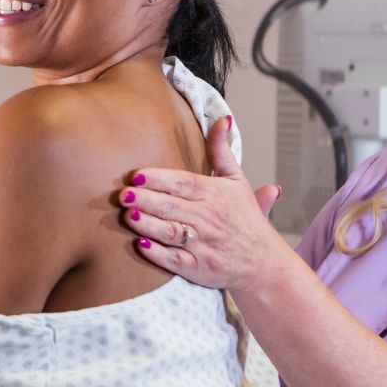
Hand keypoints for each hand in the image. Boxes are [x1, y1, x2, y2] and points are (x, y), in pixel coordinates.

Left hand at [121, 117, 294, 294]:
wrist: (262, 262)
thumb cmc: (245, 219)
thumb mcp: (237, 180)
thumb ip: (222, 150)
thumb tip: (222, 119)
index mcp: (215, 194)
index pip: (183, 184)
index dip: (159, 179)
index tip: (136, 176)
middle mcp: (208, 219)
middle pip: (172, 206)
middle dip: (145, 200)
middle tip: (123, 194)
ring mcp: (202, 245)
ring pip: (170, 232)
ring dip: (147, 224)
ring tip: (128, 215)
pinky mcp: (197, 268)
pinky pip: (174, 260)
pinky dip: (157, 253)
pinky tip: (141, 244)